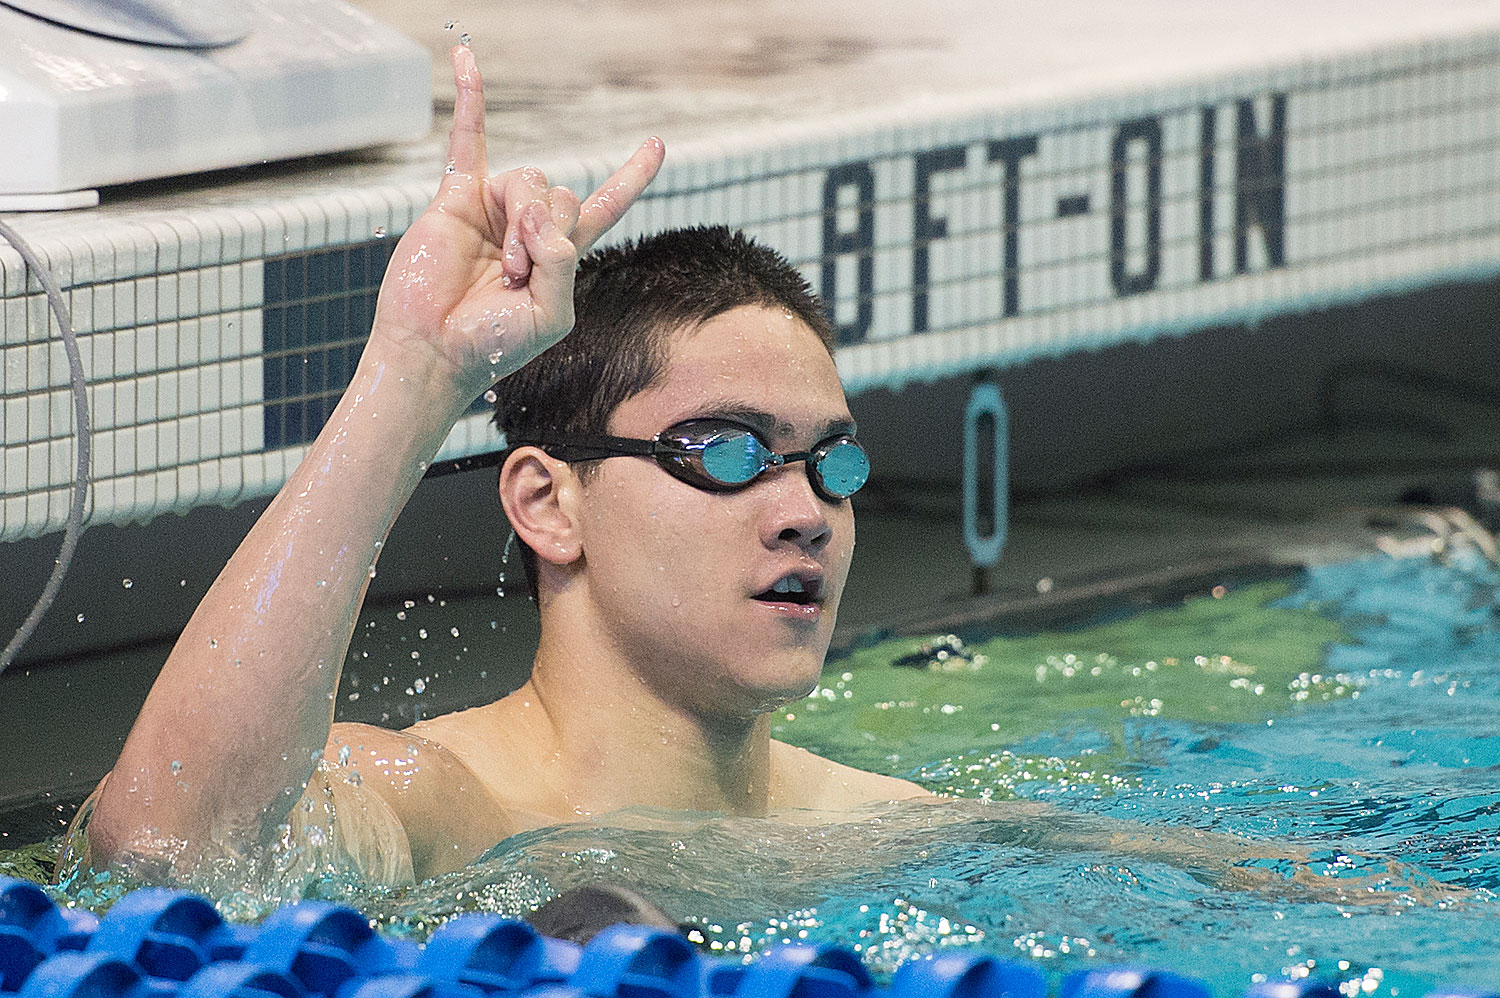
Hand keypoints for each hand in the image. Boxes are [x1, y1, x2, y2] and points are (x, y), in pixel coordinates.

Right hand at [370, 46, 664, 402]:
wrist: (434, 350)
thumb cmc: (493, 345)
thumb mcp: (552, 316)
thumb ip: (564, 265)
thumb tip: (541, 216)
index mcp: (562, 255)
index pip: (605, 205)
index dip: (631, 177)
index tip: (658, 146)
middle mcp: (530, 227)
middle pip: (564, 194)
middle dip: (548, 235)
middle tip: (518, 276)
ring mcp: (493, 210)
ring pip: (529, 181)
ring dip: (520, 226)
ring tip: (500, 268)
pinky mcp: (456, 199)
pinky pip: (469, 139)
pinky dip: (471, 99)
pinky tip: (466, 58)